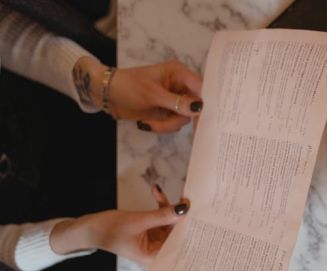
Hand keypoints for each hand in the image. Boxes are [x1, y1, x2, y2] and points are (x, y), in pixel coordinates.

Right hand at [50, 185, 189, 265]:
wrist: (89, 228)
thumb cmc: (109, 230)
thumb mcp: (138, 221)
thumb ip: (163, 215)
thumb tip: (184, 209)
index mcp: (155, 258)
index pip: (179, 246)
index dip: (191, 231)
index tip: (203, 218)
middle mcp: (157, 251)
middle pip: (177, 233)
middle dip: (182, 216)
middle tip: (189, 199)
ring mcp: (154, 240)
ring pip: (170, 222)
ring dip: (169, 206)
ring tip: (165, 193)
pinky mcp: (150, 230)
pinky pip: (161, 217)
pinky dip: (160, 205)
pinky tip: (156, 191)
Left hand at [74, 57, 202, 132]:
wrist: (107, 96)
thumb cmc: (128, 87)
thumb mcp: (152, 94)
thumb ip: (177, 102)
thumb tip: (199, 108)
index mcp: (179, 73)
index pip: (201, 87)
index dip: (204, 102)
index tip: (201, 116)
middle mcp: (181, 86)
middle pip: (195, 106)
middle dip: (179, 117)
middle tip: (166, 122)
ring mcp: (175, 100)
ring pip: (185, 118)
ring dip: (168, 124)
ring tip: (150, 122)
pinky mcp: (169, 111)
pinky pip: (175, 123)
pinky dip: (163, 126)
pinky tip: (149, 123)